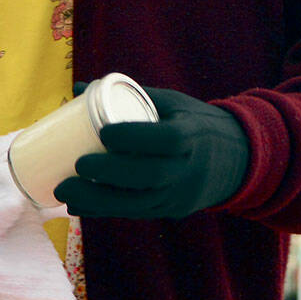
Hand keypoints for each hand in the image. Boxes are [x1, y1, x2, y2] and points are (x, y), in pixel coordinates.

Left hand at [54, 86, 248, 219]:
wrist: (236, 159)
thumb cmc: (194, 123)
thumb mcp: (174, 104)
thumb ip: (130, 96)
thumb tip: (78, 87)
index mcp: (194, 134)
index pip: (169, 139)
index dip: (137, 138)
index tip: (104, 132)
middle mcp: (189, 168)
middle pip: (150, 175)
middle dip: (110, 173)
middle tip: (77, 165)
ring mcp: (181, 193)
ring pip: (140, 202)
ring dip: (98, 200)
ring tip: (64, 191)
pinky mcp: (171, 209)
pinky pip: (137, 212)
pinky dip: (105, 210)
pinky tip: (78, 206)